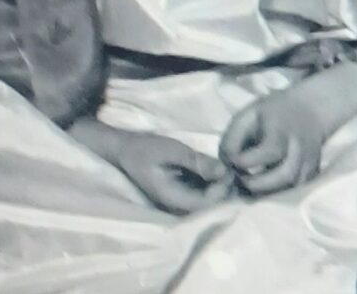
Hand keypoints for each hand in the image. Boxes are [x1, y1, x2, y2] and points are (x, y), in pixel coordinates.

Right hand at [90, 124, 235, 213]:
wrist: (127, 150)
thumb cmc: (146, 149)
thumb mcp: (173, 151)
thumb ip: (198, 162)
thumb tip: (224, 171)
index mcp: (172, 199)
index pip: (204, 206)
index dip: (220, 191)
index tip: (227, 170)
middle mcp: (176, 204)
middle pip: (208, 206)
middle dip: (223, 188)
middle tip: (230, 166)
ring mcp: (179, 199)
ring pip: (207, 199)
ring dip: (220, 184)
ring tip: (226, 165)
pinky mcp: (182, 191)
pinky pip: (202, 191)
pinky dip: (213, 181)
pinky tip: (217, 167)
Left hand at [218, 83, 342, 195]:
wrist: (311, 109)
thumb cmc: (272, 113)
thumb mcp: (248, 116)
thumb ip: (232, 139)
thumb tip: (227, 164)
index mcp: (284, 129)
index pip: (268, 151)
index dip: (244, 161)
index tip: (232, 160)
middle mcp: (302, 146)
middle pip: (286, 175)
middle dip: (257, 184)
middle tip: (240, 179)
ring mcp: (311, 160)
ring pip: (293, 186)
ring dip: (268, 192)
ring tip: (251, 185)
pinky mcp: (313, 171)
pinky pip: (297, 189)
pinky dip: (279, 193)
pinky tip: (266, 186)